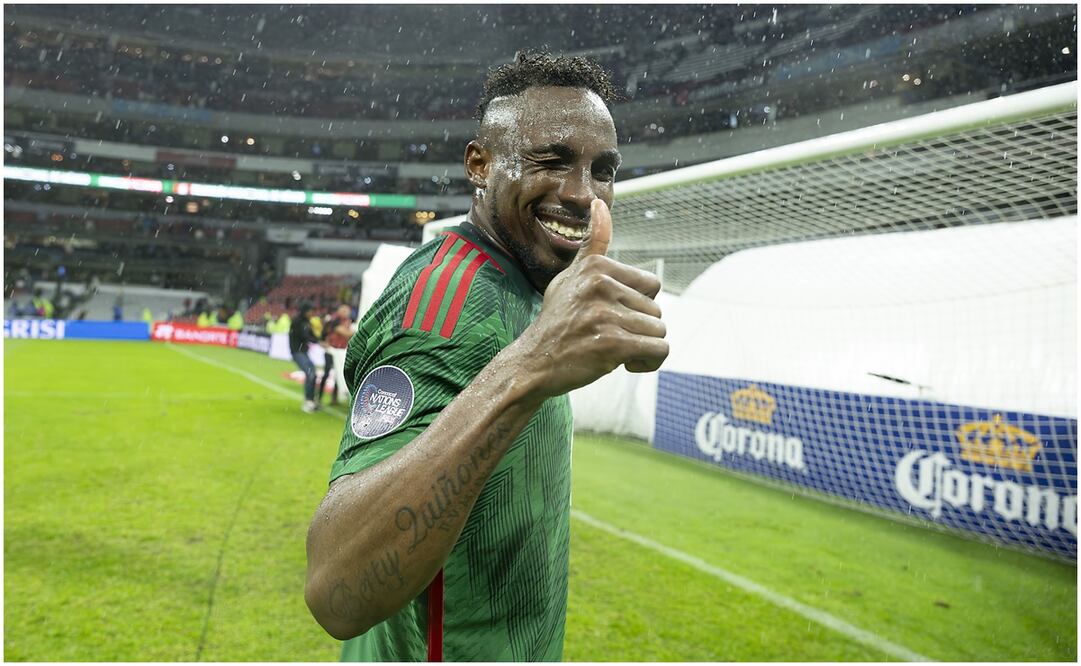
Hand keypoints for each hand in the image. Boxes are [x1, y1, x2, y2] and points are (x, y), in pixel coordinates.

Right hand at [513, 199, 668, 398]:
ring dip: (641, 346)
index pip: (651, 285)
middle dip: (637, 327)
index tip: (610, 314)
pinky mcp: (613, 344)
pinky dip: (646, 362)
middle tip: (606, 335)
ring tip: (611, 349)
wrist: (534, 362)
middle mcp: (601, 285)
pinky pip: (657, 351)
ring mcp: (606, 314)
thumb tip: (600, 202)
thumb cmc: (558, 320)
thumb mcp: (571, 277)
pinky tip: (624, 363)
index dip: (635, 304)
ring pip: (658, 331)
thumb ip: (593, 244)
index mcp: (597, 266)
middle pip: (655, 310)